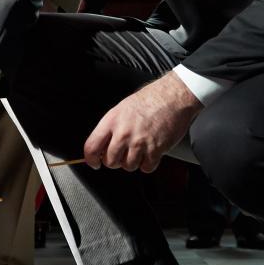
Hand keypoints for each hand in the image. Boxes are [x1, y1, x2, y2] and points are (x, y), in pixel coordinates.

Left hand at [84, 72, 201, 172]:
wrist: (173, 97)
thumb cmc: (150, 99)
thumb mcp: (122, 109)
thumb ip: (111, 127)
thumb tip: (102, 145)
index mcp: (112, 121)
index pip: (91, 148)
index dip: (91, 159)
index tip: (95, 162)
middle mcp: (123, 133)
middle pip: (110, 161)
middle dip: (116, 161)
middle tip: (123, 153)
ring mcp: (139, 142)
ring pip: (129, 166)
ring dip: (134, 162)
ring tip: (140, 149)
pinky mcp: (155, 149)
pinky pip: (146, 168)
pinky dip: (148, 164)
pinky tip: (150, 152)